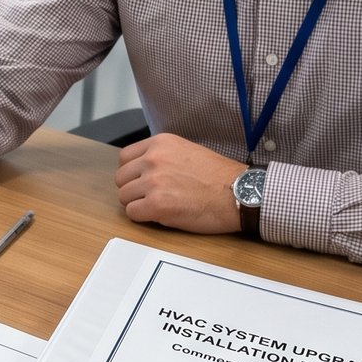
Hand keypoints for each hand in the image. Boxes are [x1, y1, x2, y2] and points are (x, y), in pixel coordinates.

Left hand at [115, 134, 244, 233]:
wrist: (240, 193)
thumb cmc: (219, 177)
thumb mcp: (186, 151)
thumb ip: (162, 156)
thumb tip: (141, 169)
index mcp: (160, 143)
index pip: (124, 158)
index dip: (132, 173)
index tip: (142, 180)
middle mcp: (153, 159)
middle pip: (121, 178)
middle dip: (133, 189)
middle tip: (152, 196)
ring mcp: (153, 181)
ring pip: (124, 197)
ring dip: (138, 204)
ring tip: (159, 206)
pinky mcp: (156, 204)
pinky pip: (132, 214)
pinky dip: (143, 218)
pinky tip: (160, 215)